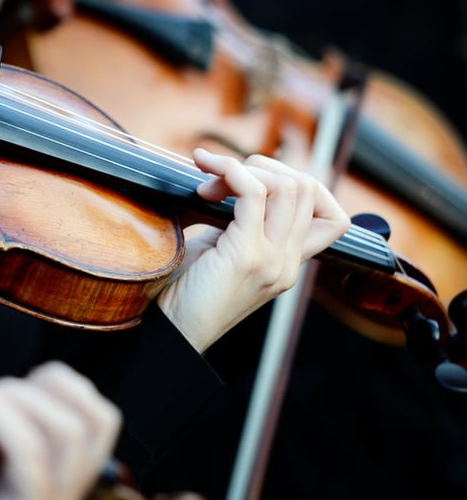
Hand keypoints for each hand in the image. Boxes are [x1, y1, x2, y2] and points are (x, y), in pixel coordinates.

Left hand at [155, 148, 349, 351]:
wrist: (168, 331)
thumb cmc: (184, 291)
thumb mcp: (221, 250)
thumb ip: (240, 222)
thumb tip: (237, 178)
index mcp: (287, 264)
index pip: (330, 215)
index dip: (298, 183)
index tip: (253, 181)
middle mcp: (288, 264)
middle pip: (308, 188)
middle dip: (263, 168)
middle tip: (217, 182)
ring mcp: (273, 261)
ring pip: (288, 186)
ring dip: (244, 169)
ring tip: (208, 185)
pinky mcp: (247, 256)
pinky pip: (253, 193)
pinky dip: (230, 172)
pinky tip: (207, 177)